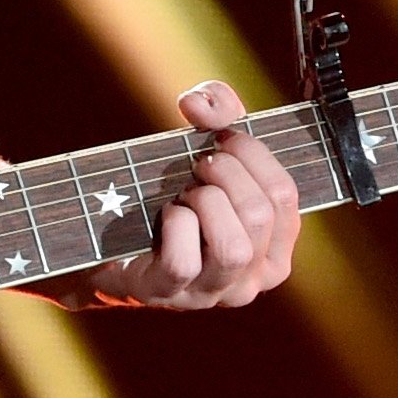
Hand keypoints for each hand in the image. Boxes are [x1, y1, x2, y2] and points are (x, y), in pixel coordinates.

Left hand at [78, 80, 300, 310]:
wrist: (112, 243)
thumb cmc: (174, 195)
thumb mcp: (207, 150)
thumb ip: (219, 111)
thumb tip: (200, 103)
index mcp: (275, 248)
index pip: (286, 194)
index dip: (252, 153)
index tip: (221, 137)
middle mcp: (252, 278)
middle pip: (259, 215)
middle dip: (225, 173)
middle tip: (198, 165)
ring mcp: (212, 292)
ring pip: (233, 247)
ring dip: (204, 201)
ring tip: (185, 192)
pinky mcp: (169, 293)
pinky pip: (183, 260)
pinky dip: (174, 224)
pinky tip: (166, 214)